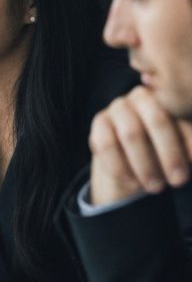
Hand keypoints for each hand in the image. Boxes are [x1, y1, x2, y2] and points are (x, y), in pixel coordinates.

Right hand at [89, 86, 191, 205]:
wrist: (134, 163)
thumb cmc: (167, 153)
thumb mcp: (185, 149)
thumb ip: (190, 147)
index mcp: (170, 97)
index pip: (182, 114)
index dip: (188, 140)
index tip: (191, 167)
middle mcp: (143, 95)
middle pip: (158, 120)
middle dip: (170, 154)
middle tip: (178, 181)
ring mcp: (118, 107)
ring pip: (131, 134)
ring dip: (146, 165)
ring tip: (156, 187)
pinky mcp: (100, 122)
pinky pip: (107, 145)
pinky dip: (121, 167)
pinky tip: (132, 183)